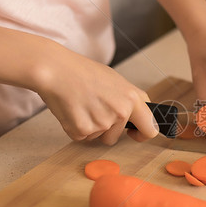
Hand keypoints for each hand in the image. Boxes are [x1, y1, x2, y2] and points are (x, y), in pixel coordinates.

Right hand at [34, 46, 158, 144]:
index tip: (134, 134)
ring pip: (98, 137)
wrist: (56, 69)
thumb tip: (137, 117)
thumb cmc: (83, 72)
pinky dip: (76, 127)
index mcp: (132, 98)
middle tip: (93, 109)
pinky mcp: (83, 130)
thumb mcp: (116, 81)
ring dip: (90, 127)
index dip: (142, 134)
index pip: (149, 128)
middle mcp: (121, 112)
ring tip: (82, 105)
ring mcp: (102, 122)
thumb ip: (128, 100)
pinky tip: (72, 110)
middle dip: (106, 129)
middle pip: (116, 137)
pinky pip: (82, 137)